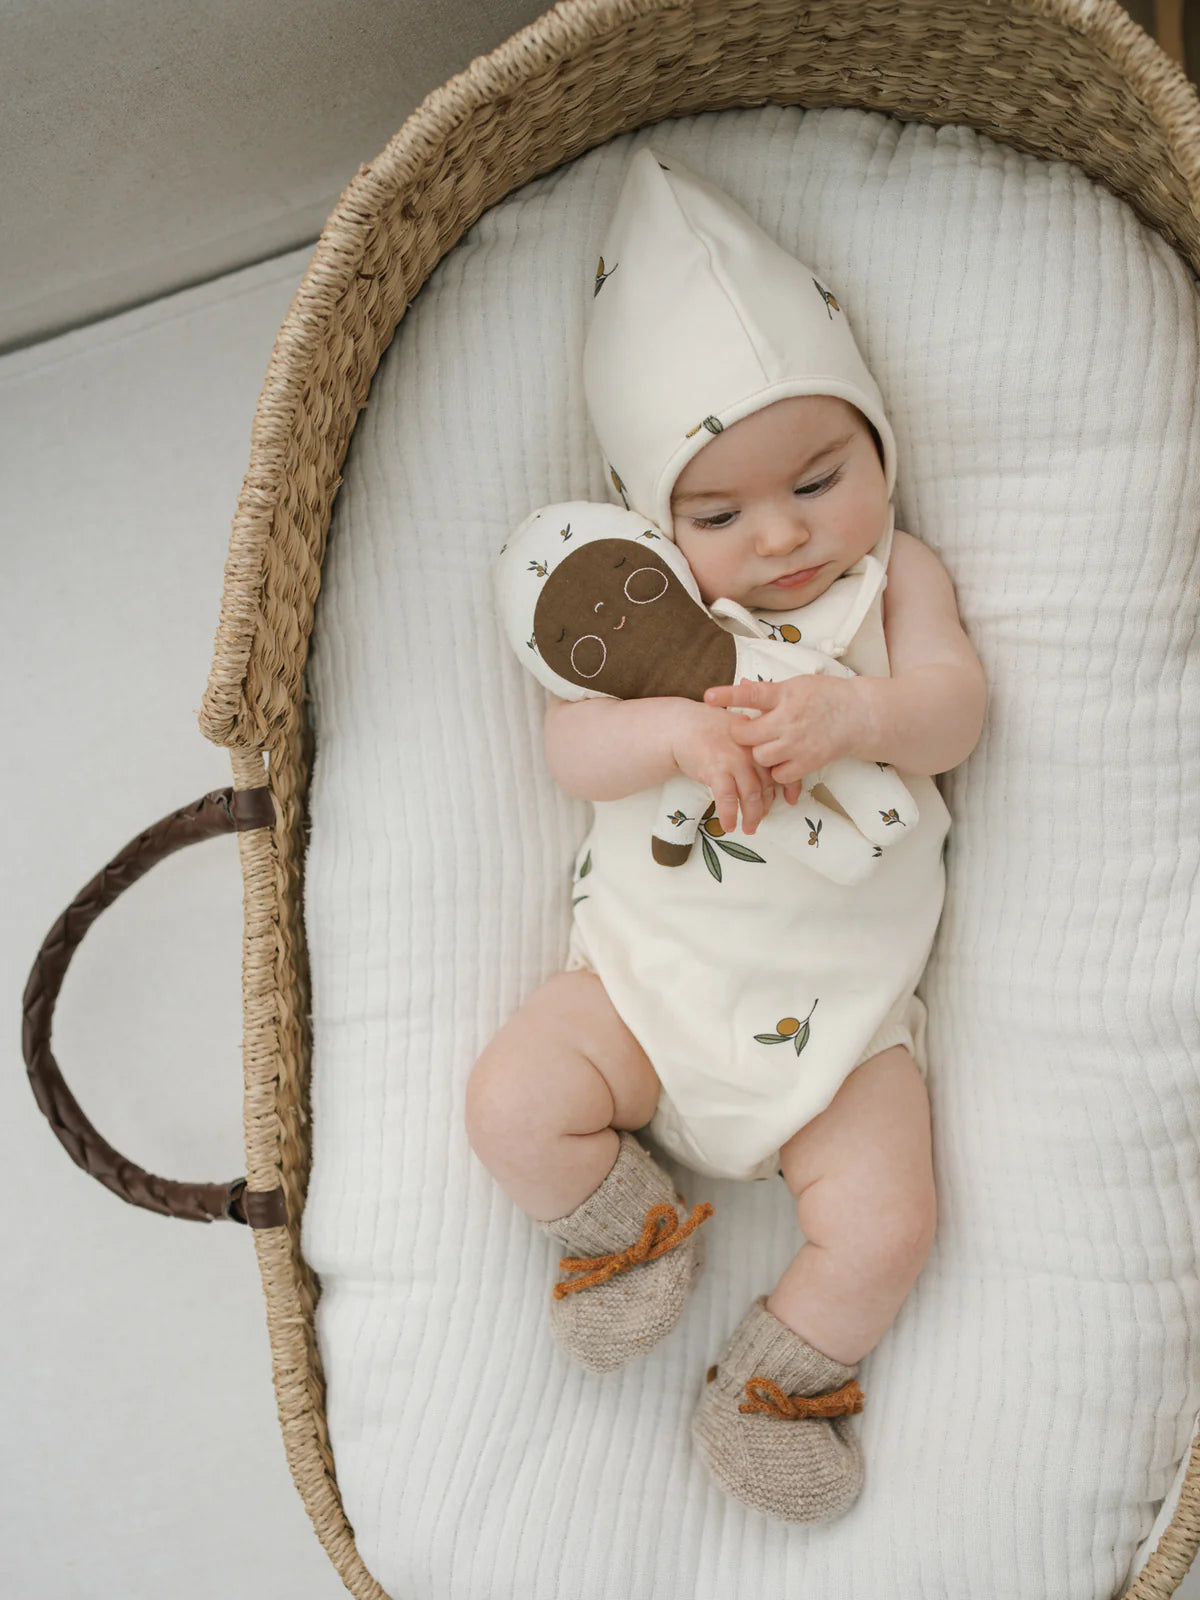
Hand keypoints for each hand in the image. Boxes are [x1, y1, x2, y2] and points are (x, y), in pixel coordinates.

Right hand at [669, 702, 777, 834]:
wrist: (682, 725)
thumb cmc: (710, 730)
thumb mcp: (740, 731)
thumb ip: (756, 748)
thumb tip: (770, 772)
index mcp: (760, 741)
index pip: (781, 767)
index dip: (790, 787)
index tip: (791, 801)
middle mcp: (751, 750)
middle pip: (766, 785)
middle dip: (765, 807)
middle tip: (761, 820)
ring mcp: (734, 760)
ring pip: (751, 795)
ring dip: (751, 816)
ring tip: (749, 829)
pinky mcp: (716, 770)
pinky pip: (728, 799)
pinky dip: (729, 815)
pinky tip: (728, 826)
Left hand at [703, 675, 869, 787]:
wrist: (858, 715)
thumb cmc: (824, 696)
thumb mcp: (796, 685)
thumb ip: (768, 691)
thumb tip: (742, 684)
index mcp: (785, 694)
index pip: (751, 694)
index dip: (728, 695)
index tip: (708, 697)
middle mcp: (789, 720)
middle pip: (747, 735)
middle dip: (742, 735)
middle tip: (748, 731)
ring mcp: (798, 743)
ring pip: (761, 757)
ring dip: (759, 753)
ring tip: (769, 745)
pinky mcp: (808, 762)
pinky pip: (779, 775)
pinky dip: (776, 770)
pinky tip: (782, 759)